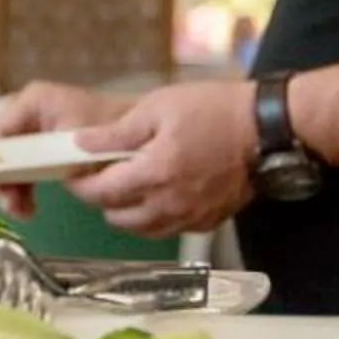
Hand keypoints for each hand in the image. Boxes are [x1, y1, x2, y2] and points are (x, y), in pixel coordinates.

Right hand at [0, 82, 135, 216]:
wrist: (141, 138)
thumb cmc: (113, 133)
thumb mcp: (76, 147)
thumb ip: (40, 159)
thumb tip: (7, 180)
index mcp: (34, 102)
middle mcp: (28, 111)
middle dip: (2, 181)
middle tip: (14, 206)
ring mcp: (34, 129)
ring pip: (7, 163)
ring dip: (12, 189)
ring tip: (24, 212)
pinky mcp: (41, 147)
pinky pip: (21, 169)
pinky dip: (23, 189)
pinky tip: (30, 207)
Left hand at [65, 79, 258, 239]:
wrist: (267, 130)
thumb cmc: (214, 110)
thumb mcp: (158, 107)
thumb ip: (116, 133)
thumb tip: (79, 145)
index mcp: (153, 174)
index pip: (100, 193)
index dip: (80, 185)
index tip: (72, 174)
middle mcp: (169, 204)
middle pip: (116, 217)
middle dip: (101, 199)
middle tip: (102, 175)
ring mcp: (190, 218)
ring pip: (141, 230)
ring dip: (126, 212)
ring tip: (129, 185)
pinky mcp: (207, 223)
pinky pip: (168, 230)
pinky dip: (154, 217)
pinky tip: (158, 194)